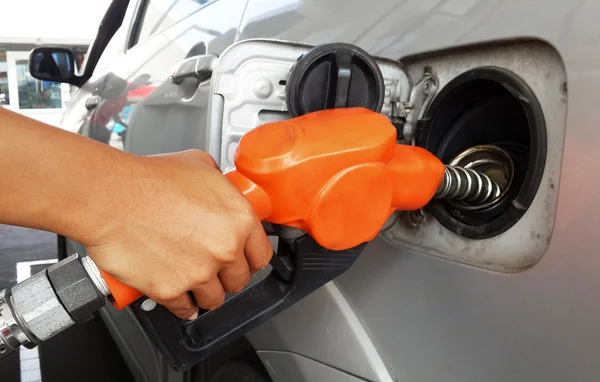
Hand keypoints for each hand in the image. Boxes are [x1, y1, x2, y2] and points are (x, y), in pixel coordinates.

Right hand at [83, 150, 272, 319]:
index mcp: (239, 218)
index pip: (262, 254)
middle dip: (227, 276)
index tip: (244, 261)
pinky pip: (184, 309)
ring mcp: (199, 272)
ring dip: (206, 293)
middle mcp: (225, 248)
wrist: (109, 196)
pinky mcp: (171, 290)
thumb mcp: (199, 165)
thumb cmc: (148, 180)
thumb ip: (221, 185)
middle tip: (213, 267)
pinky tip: (177, 295)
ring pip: (215, 299)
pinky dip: (181, 305)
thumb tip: (224, 191)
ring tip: (193, 281)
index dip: (251, 258)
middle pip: (240, 279)